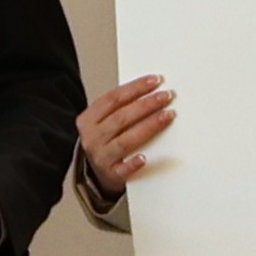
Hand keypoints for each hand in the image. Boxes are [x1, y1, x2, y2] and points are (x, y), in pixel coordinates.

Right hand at [75, 74, 175, 193]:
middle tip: (166, 96)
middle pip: (121, 117)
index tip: (155, 81)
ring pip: (126, 140)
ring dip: (149, 126)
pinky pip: (123, 169)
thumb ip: (120, 108)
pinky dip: (133, 163)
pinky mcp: (111, 175)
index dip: (135, 88)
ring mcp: (101, 157)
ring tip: (167, 115)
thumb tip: (151, 91)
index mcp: (88, 120)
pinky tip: (144, 158)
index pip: (113, 98)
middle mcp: (92, 138)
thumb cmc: (106, 142)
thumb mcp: (104, 122)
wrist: (98, 174)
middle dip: (146, 104)